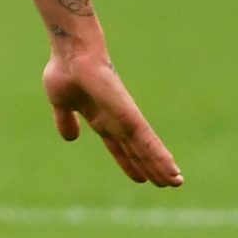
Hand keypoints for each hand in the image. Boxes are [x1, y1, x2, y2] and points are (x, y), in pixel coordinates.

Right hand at [44, 46, 181, 186]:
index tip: (141, 178)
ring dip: (161, 166)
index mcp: (100, 119)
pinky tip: (171, 170)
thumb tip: (70, 138)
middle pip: (137, 151)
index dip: (128, 162)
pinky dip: (160, 157)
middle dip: (151, 167)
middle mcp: (116, 121)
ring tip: (176, 182)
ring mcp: (125, 119)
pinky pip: (148, 142)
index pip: (119, 147)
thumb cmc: (65, 70)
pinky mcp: (130, 116)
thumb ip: (65, 120)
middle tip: (168, 183)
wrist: (72, 54)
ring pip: (147, 150)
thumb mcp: (61, 103)